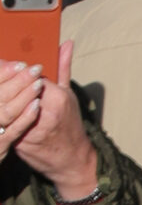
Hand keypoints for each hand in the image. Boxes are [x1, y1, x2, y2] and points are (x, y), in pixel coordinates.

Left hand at [0, 44, 97, 200]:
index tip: (5, 61)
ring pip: (4, 105)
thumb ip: (63, 68)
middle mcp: (44, 112)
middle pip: (14, 88)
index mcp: (56, 98)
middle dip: (2, 78)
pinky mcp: (18, 140)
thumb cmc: (70, 125)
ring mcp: (30, 128)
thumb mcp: (69, 95)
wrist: (71, 160)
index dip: (14, 67)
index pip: (29, 75)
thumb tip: (66, 43)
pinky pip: (3, 121)